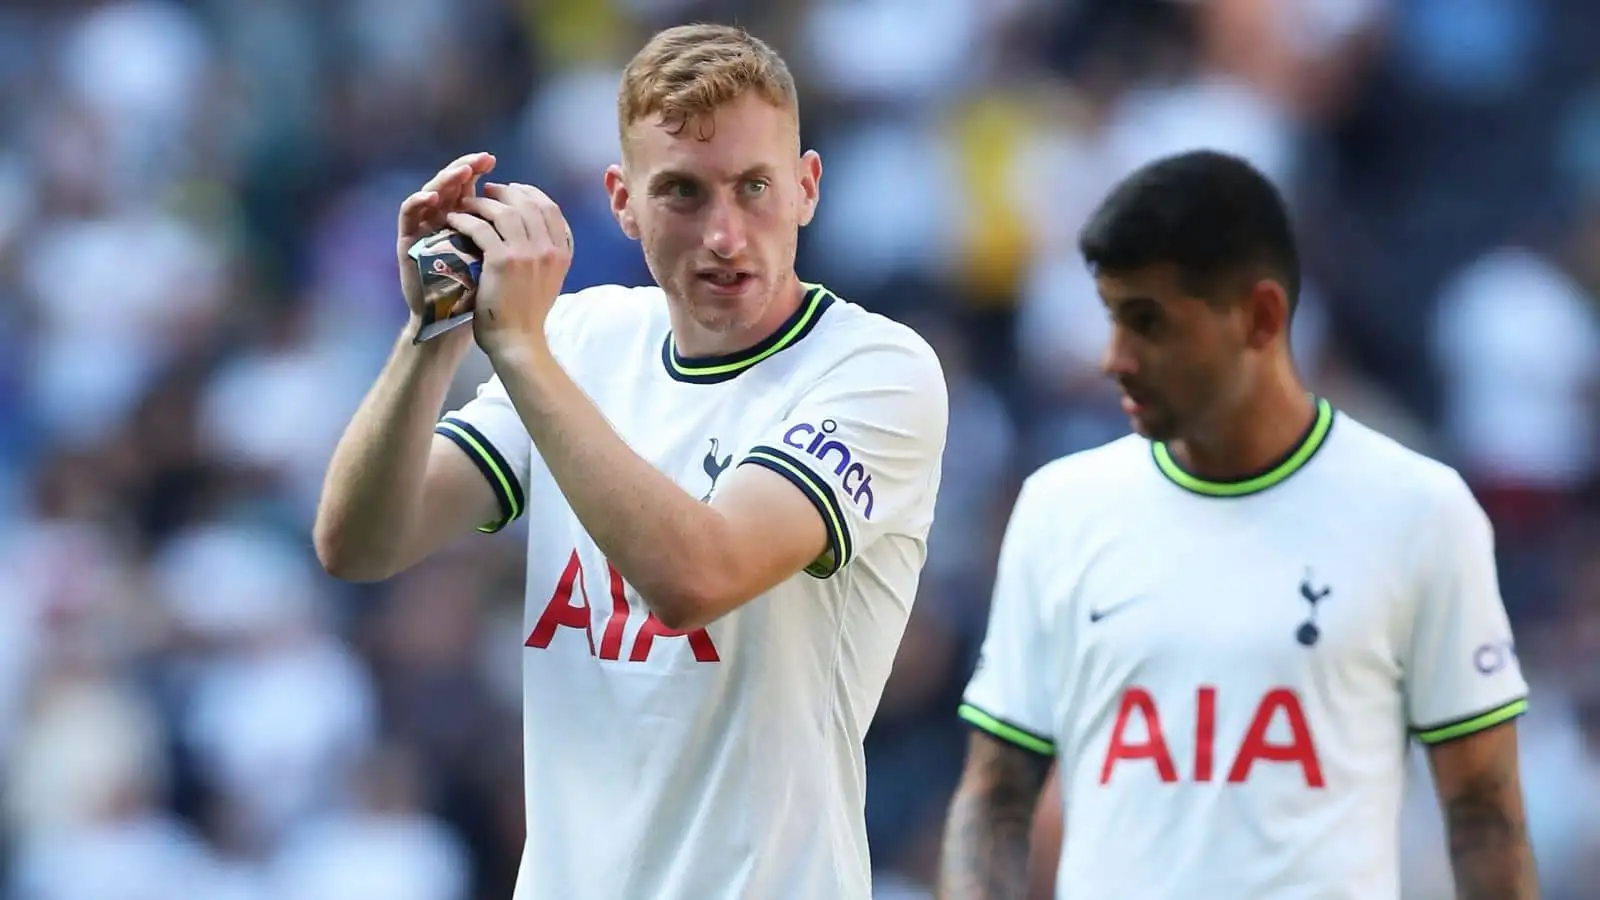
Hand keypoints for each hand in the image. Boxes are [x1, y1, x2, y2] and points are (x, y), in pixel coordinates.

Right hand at [396, 151, 496, 325]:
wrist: (453, 325)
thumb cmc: (483, 295)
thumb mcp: (503, 260)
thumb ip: (512, 235)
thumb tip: (541, 212)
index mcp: (468, 220)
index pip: (470, 186)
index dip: (479, 170)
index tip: (492, 159)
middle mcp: (444, 219)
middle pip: (452, 183)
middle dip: (465, 166)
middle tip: (478, 157)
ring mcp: (424, 228)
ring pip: (430, 192)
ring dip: (445, 178)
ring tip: (460, 171)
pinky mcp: (406, 241)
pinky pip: (408, 213)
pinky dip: (417, 202)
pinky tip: (431, 196)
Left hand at [446, 183, 573, 358]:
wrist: (518, 342)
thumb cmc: (528, 315)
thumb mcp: (550, 279)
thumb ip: (545, 253)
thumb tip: (534, 228)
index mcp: (562, 252)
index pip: (550, 208)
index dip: (530, 193)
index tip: (513, 191)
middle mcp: (548, 249)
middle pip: (528, 203)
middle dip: (505, 192)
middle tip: (487, 191)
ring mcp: (527, 254)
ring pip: (504, 211)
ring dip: (483, 203)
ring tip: (468, 203)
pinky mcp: (501, 261)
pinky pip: (481, 228)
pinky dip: (465, 219)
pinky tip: (454, 220)